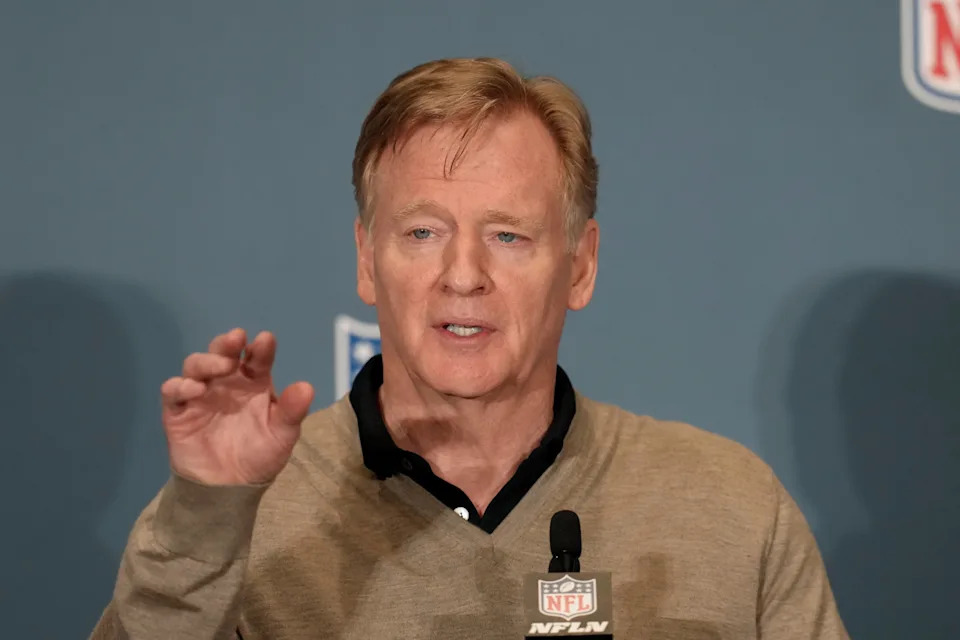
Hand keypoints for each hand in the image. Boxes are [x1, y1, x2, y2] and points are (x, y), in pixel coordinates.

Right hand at [160, 328, 314, 484]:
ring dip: (207, 360)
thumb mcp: (282, 434)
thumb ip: (292, 411)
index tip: (265, 340)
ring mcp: (200, 394)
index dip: (261, 348)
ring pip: (196, 365)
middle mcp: (226, 382)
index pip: (257, 358)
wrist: (231, 489)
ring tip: (222, 367)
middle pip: (222, 352)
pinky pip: (172, 392)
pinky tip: (195, 388)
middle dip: (227, 343)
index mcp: (253, 383)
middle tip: (236, 339)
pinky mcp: (178, 411)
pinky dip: (180, 386)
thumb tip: (307, 387)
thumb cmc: (260, 455)